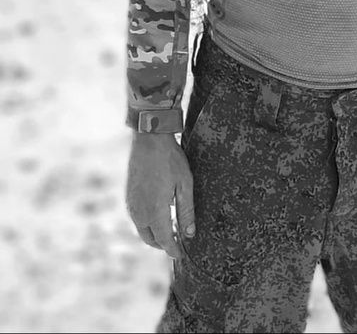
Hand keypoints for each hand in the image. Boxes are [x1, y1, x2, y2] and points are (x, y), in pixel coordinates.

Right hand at [126, 132, 194, 259]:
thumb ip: (186, 211)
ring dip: (154, 234)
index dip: (173, 250)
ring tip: (170, 229)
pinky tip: (159, 214)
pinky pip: (137, 218)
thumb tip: (189, 234)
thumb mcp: (184, 184)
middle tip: (177, 243)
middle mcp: (140, 212)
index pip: (164, 240)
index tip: (181, 255)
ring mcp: (131, 204)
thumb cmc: (170, 160)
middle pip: (150, 239)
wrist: (148, 140)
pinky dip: (147, 224)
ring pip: (142, 230)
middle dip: (163, 244)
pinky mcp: (128, 196)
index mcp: (155, 212)